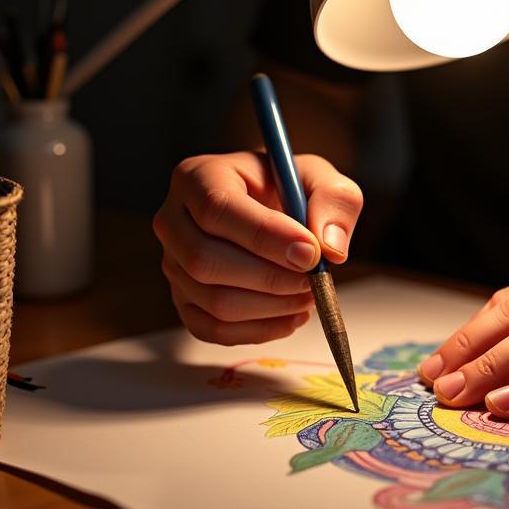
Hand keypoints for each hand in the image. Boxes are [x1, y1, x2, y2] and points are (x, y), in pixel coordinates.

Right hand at [153, 152, 362, 344]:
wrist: (273, 213)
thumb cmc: (289, 191)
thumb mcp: (320, 178)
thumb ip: (334, 201)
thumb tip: (329, 248)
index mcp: (198, 177)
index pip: (217, 209)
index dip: (265, 236)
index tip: (310, 253)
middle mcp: (173, 221)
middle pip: (206, 260)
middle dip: (271, 278)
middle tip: (314, 279)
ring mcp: (174, 265)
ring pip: (214, 301)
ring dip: (272, 306)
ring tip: (308, 294)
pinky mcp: (185, 301)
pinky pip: (213, 330)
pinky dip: (259, 331)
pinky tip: (291, 315)